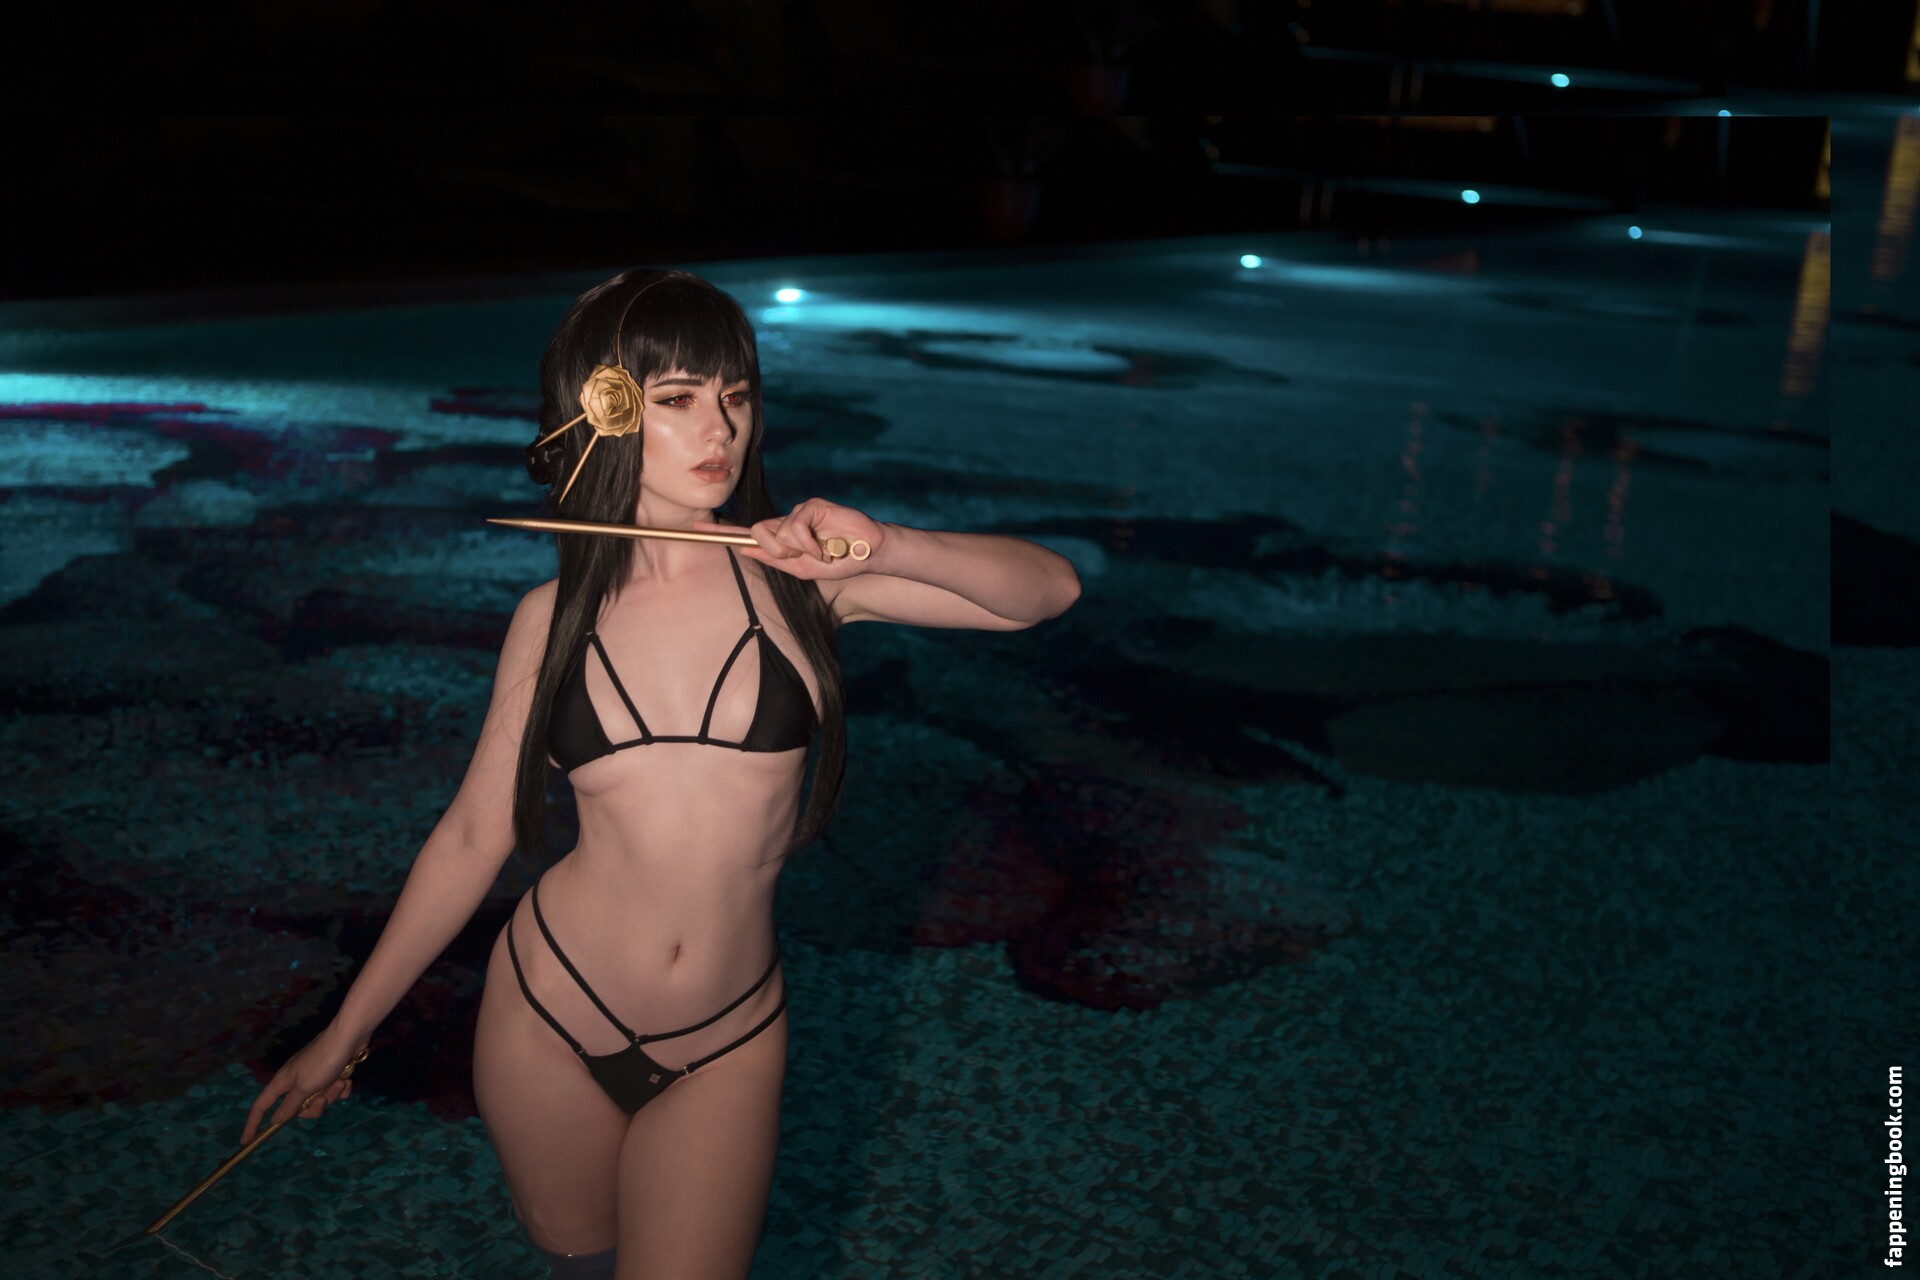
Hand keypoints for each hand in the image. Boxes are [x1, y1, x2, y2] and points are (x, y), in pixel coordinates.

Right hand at [242, 1026, 365, 1144]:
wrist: (350, 1038)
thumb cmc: (322, 1061)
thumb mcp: (304, 1086)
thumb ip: (289, 1105)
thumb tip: (275, 1120)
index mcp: (283, 1081)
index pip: (261, 1106)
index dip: (253, 1123)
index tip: (246, 1141)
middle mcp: (297, 1080)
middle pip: (298, 1109)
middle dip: (314, 1106)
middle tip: (322, 1095)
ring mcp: (315, 1077)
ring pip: (319, 1101)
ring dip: (331, 1095)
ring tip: (338, 1081)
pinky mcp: (332, 1075)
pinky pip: (334, 1093)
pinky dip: (341, 1089)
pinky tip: (346, 1079)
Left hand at [692, 499, 885, 580]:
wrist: (866, 555)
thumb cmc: (838, 562)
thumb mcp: (803, 568)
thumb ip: (775, 559)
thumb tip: (745, 550)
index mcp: (782, 538)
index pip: (748, 533)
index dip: (722, 530)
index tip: (696, 526)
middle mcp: (786, 522)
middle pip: (758, 533)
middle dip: (777, 552)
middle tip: (802, 557)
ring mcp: (798, 511)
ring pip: (777, 531)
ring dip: (799, 549)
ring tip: (821, 551)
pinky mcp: (812, 505)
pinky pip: (795, 526)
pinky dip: (809, 543)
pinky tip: (825, 546)